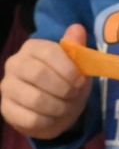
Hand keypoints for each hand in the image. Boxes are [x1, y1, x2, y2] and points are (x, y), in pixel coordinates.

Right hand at [1, 25, 91, 139]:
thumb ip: (77, 47)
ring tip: (67, 107)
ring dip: (59, 107)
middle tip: (74, 95)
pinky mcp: (6, 109)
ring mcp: (7, 86)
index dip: (69, 69)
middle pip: (39, 74)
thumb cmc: (68, 81)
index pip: (49, 53)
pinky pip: (30, 118)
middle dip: (64, 88)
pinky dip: (49, 120)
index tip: (81, 81)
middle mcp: (15, 63)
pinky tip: (53, 117)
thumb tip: (77, 28)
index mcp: (33, 48)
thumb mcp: (78, 65)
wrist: (56, 108)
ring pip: (35, 99)